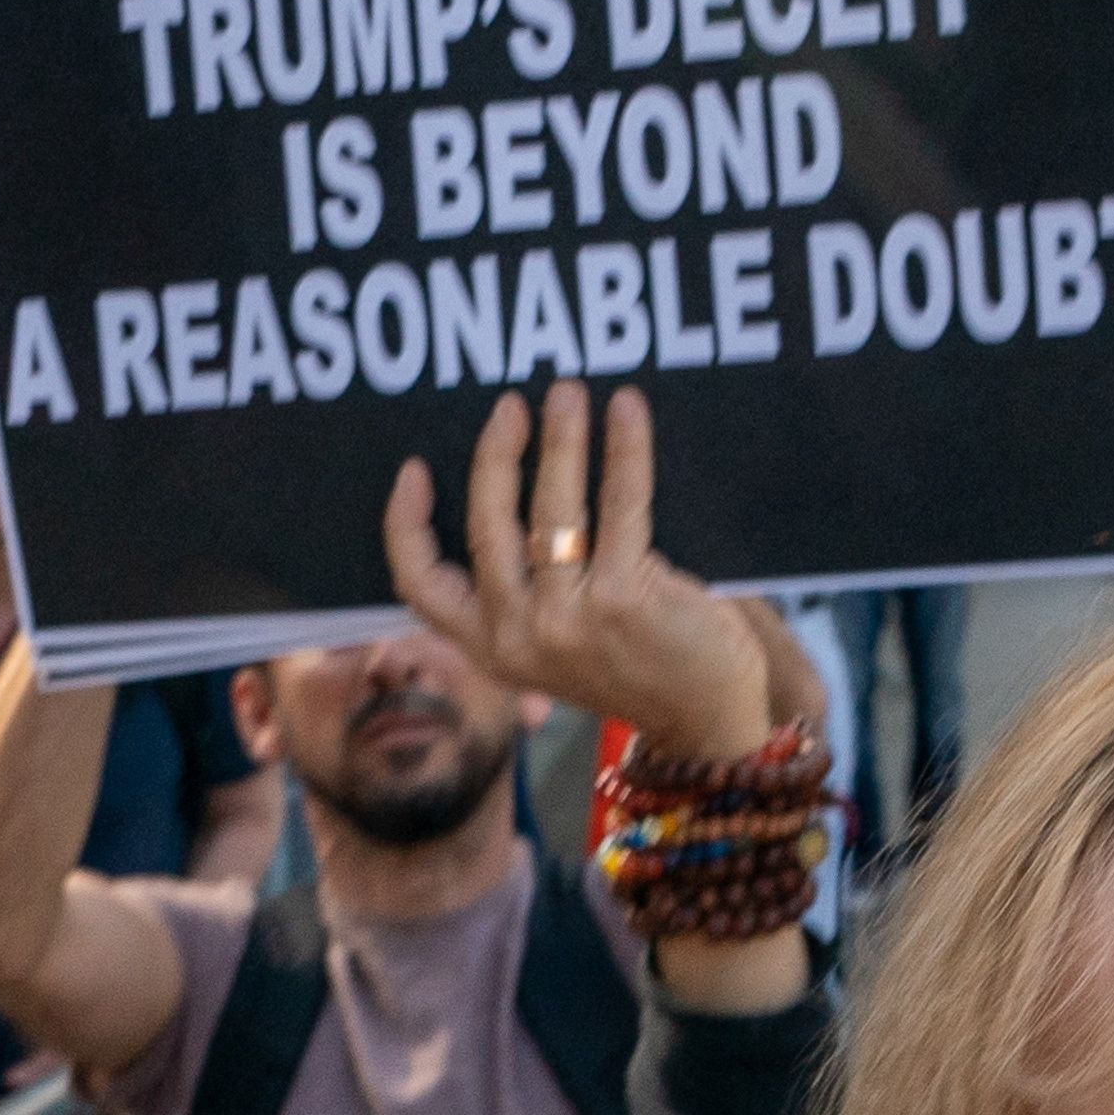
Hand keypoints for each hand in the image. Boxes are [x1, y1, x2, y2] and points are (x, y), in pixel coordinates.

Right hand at [381, 381, 821, 767]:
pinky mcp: (625, 599)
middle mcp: (519, 636)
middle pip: (485, 526)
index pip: (419, 587)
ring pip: (551, 508)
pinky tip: (628, 413)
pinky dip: (624, 450)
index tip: (414, 467)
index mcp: (491, 647)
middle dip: (496, 455)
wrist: (707, 721)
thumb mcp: (561, 645)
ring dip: (560, 439)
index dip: (405, 524)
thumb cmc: (638, 667)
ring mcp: (569, 620)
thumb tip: (523, 482)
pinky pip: (620, 504)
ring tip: (568, 393)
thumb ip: (531, 591)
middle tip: (513, 405)